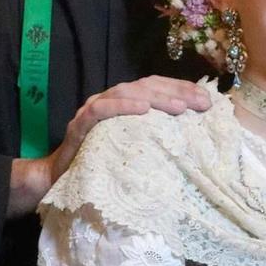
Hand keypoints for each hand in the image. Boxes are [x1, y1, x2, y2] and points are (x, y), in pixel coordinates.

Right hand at [9, 76, 210, 214]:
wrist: (57, 179)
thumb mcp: (133, 148)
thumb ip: (154, 137)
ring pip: (126, 93)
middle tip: (202, 103)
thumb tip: (193, 138)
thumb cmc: (100, 165)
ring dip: (155, 98)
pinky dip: (121, 106)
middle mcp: (109, 100)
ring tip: (180, 107)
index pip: (155, 86)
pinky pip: (100, 110)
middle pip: (145, 86)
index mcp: (123, 103)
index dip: (181, 88)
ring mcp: (92, 110)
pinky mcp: (79, 125)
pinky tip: (142, 109)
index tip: (208, 100)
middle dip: (176, 92)